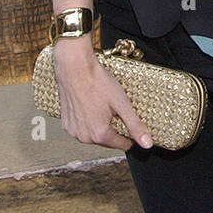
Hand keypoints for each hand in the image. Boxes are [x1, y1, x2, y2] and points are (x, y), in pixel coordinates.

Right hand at [52, 36, 152, 150]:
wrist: (74, 68)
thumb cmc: (97, 82)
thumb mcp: (122, 104)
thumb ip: (135, 126)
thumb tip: (147, 144)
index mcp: (99, 134)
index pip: (121, 144)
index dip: (130, 138)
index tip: (134, 131)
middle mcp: (84, 136)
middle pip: (106, 140)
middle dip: (115, 131)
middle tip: (119, 115)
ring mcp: (73, 130)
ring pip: (93, 135)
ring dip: (100, 127)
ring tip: (105, 111)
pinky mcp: (65, 123)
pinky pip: (81, 128)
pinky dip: (88, 122)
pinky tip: (92, 109)